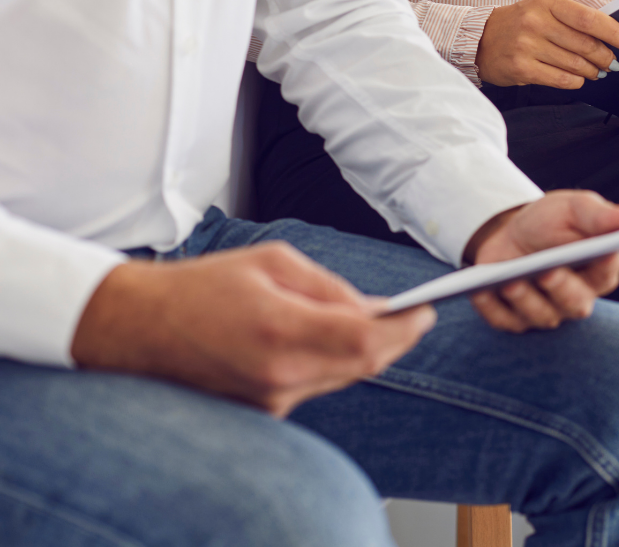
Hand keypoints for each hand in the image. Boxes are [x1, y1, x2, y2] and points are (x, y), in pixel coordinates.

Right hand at [70, 244, 435, 416]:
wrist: (137, 328)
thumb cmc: (201, 287)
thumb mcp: (272, 262)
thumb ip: (330, 287)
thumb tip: (377, 307)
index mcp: (279, 330)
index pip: (366, 340)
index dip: (405, 328)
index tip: (426, 312)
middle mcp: (277, 374)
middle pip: (364, 364)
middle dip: (394, 339)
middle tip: (412, 316)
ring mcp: (270, 399)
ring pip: (343, 376)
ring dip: (364, 351)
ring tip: (375, 322)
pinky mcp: (263, 411)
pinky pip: (316, 386)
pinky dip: (332, 363)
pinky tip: (332, 340)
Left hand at [464, 191, 618, 332]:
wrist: (510, 231)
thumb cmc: (551, 220)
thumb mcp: (577, 209)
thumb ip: (607, 218)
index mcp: (599, 270)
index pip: (607, 272)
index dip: (605, 263)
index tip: (603, 249)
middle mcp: (577, 297)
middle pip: (576, 303)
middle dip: (561, 288)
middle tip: (547, 270)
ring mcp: (546, 312)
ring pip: (541, 316)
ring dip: (525, 299)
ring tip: (508, 280)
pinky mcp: (514, 319)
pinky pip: (504, 321)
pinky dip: (492, 307)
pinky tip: (479, 291)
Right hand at [477, 0, 618, 87]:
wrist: (478, 40)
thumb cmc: (520, 24)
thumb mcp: (544, 10)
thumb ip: (574, 20)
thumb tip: (612, 37)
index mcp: (546, 2)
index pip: (589, 18)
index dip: (615, 32)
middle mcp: (536, 21)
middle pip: (586, 44)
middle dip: (606, 57)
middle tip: (613, 62)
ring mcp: (527, 46)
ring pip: (576, 64)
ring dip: (593, 71)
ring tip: (598, 71)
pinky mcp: (521, 68)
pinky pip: (562, 79)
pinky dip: (576, 81)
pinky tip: (579, 78)